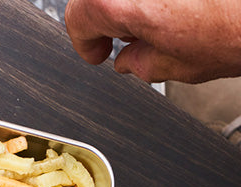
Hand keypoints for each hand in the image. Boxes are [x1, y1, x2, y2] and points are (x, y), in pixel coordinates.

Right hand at [64, 0, 240, 82]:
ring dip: (140, 0)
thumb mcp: (180, 63)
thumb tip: (132, 59)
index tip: (98, 52)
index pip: (78, 19)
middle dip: (113, 15)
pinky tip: (188, 0)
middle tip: (134, 37)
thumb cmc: (238, 23)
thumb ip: (141, 62)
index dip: (86, 42)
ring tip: (170, 13)